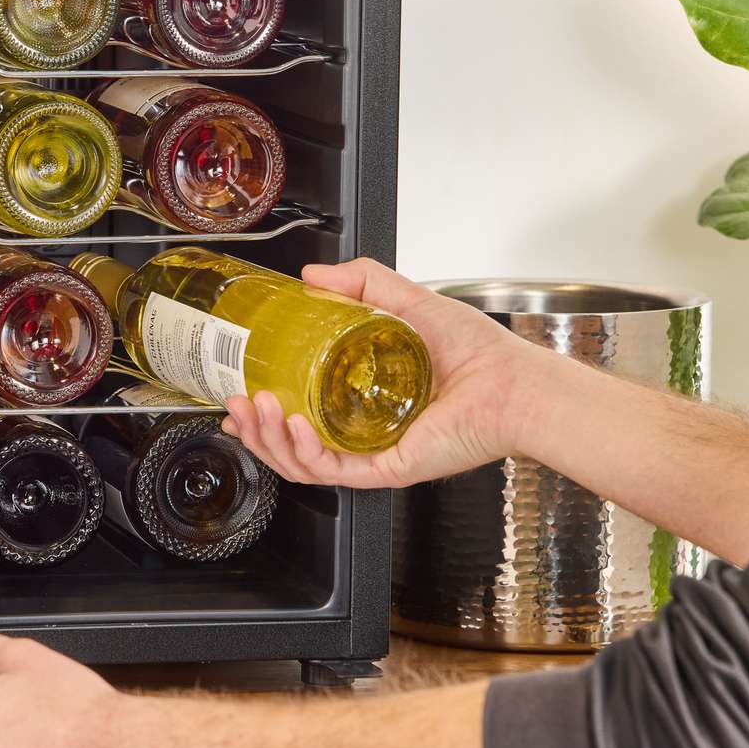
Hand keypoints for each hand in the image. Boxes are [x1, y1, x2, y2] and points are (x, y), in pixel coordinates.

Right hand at [224, 258, 555, 488]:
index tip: (237, 395)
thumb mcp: (407, 300)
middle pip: (290, 444)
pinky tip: (293, 428)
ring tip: (256, 410)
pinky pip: (334, 471)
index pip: (299, 413)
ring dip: (270, 440)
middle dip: (254, 430)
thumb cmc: (476, 351)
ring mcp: (372, 452)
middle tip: (237, 404)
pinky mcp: (387, 469)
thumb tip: (312, 276)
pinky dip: (306, 453)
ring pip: (303, 463)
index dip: (262, 410)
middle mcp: (362, 431)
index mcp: (360, 400)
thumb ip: (361, 281)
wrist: (511, 382)